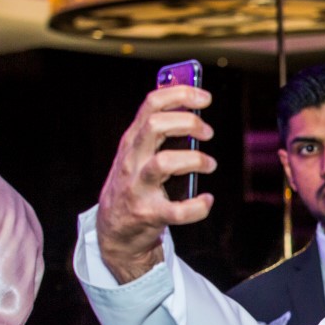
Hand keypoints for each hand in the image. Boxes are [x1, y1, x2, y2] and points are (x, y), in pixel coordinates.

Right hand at [96, 85, 216, 282]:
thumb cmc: (135, 184)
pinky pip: (178, 211)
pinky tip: (207, 200)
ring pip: (163, 163)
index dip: (181, 94)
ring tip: (210, 164)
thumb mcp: (139, 154)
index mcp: (133, 141)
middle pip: (155, 126)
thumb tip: (192, 105)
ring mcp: (138, 188)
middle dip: (188, 123)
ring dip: (194, 160)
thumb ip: (159, 132)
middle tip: (208, 133)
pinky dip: (199, 206)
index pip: (151, 104)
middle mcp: (132, 160)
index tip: (205, 97)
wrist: (114, 230)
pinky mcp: (150, 214)